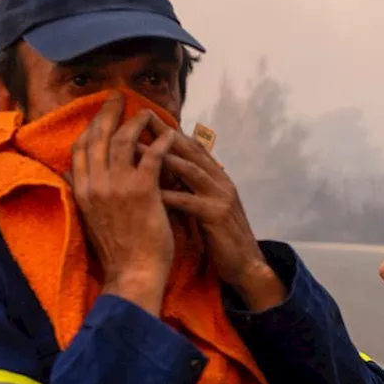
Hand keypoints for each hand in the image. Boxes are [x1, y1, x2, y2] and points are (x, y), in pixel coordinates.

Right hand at [71, 93, 176, 315]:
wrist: (133, 273)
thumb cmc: (118, 249)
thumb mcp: (90, 218)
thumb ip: (83, 192)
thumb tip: (69, 173)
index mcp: (81, 191)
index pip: (81, 148)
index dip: (91, 126)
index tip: (102, 112)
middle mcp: (94, 184)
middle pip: (98, 137)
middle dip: (108, 113)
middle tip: (119, 96)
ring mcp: (116, 187)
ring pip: (123, 141)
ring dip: (136, 122)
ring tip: (149, 112)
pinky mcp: (141, 192)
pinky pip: (151, 156)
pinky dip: (160, 141)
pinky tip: (169, 134)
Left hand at [154, 130, 282, 311]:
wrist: (246, 265)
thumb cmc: (221, 237)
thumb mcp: (206, 207)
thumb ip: (192, 189)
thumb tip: (165, 173)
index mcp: (218, 178)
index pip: (193, 147)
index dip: (171, 132)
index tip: (147, 118)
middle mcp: (221, 182)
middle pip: (191, 151)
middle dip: (165, 134)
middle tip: (141, 119)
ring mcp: (221, 197)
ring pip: (190, 170)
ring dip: (163, 157)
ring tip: (137, 148)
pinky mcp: (217, 216)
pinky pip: (189, 201)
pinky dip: (168, 194)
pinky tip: (148, 190)